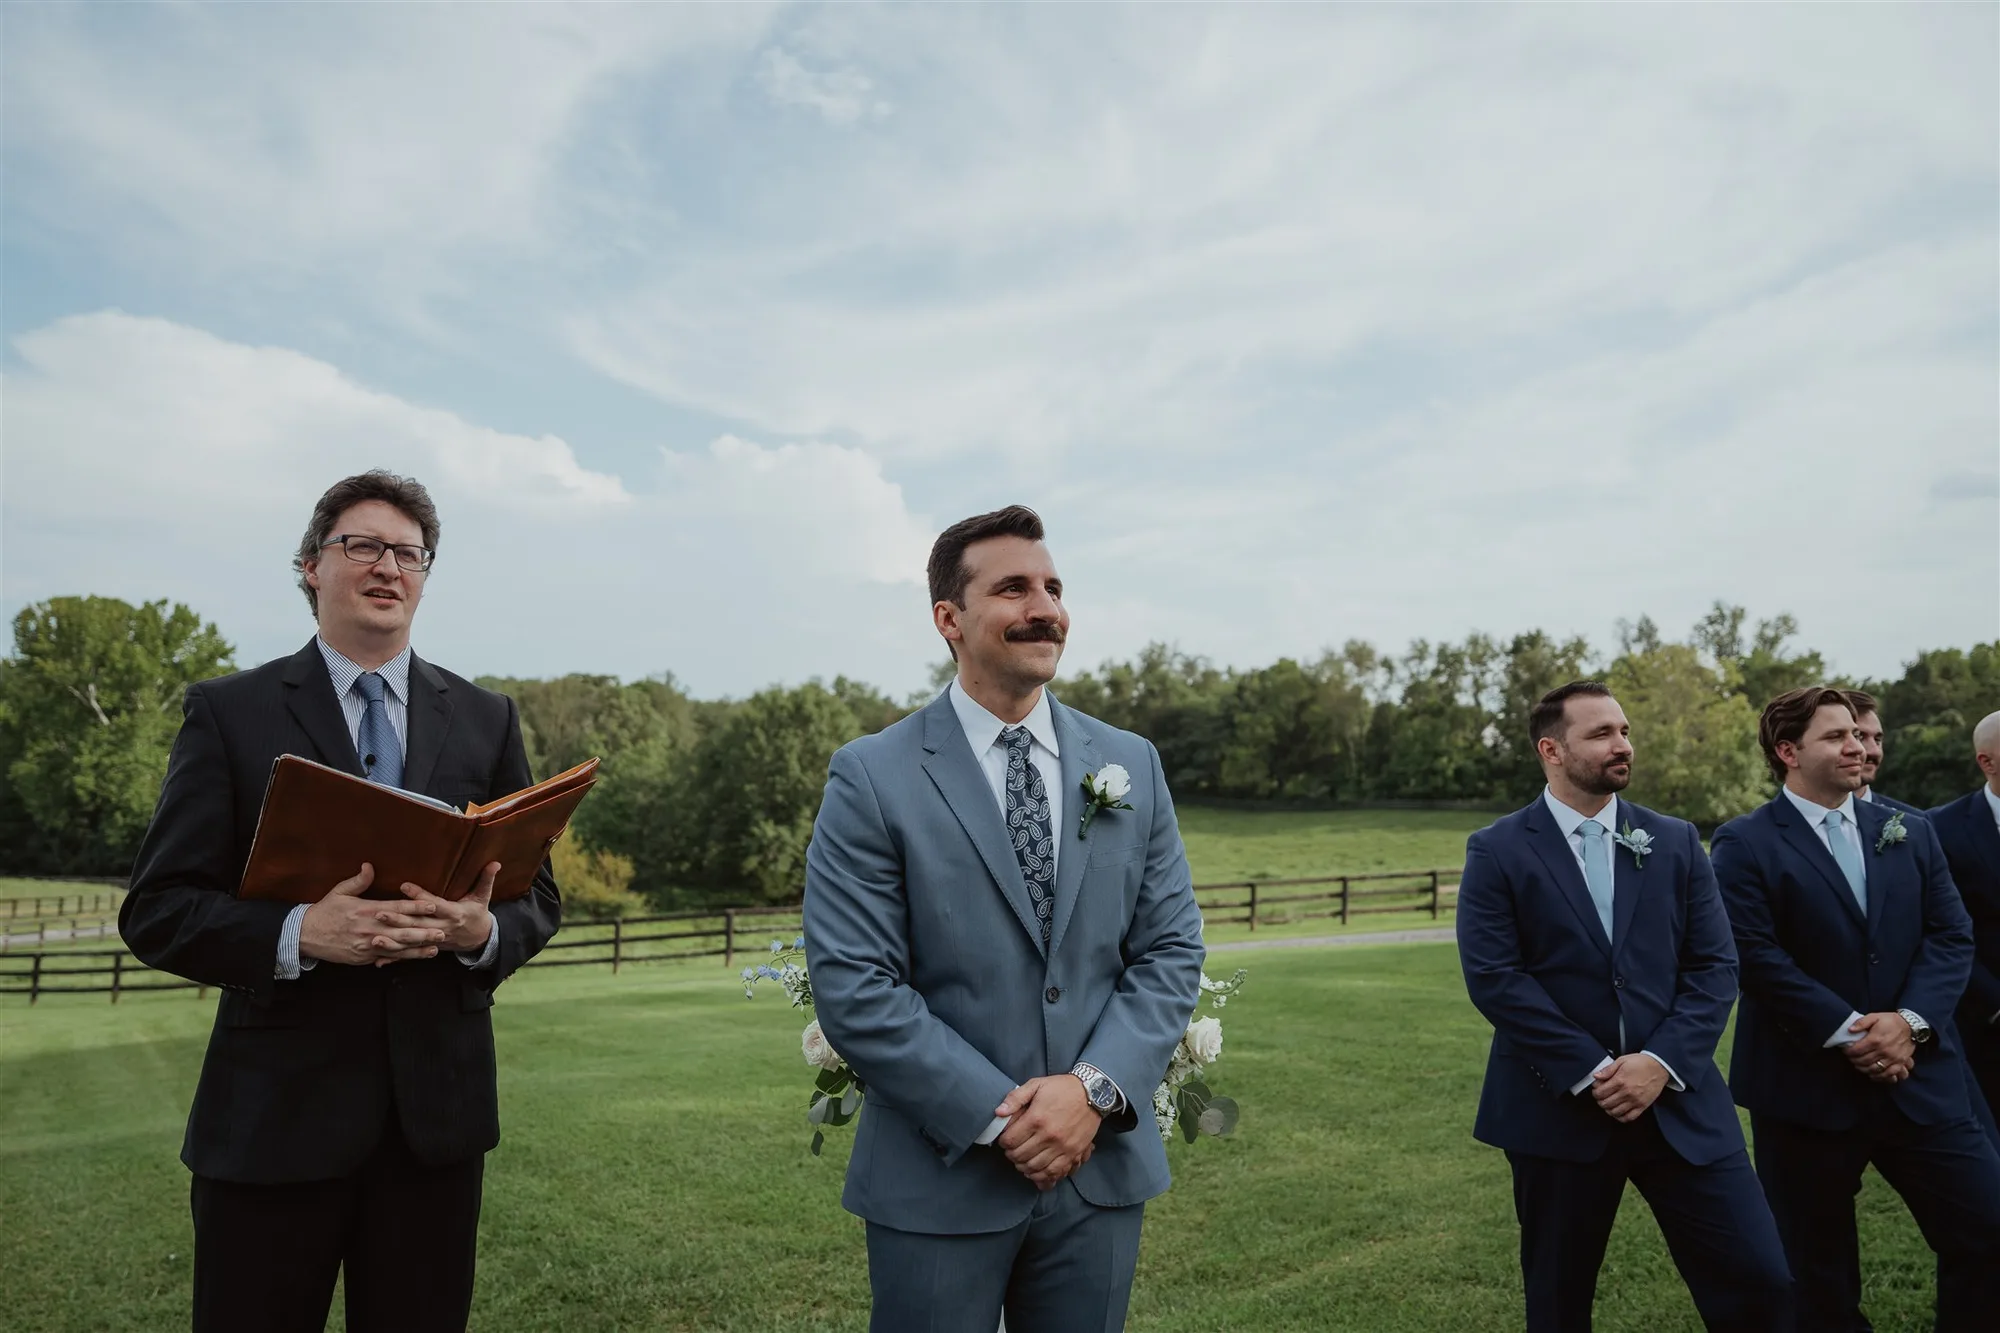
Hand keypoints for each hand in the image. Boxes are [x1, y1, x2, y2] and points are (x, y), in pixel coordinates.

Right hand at [300, 863, 443, 966]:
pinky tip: (417, 957)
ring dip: (418, 947)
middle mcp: (370, 928)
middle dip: (424, 931)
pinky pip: (387, 957)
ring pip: (398, 947)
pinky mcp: (363, 957)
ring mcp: (367, 944)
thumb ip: (358, 881)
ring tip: (436, 947)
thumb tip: (369, 866)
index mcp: (366, 909)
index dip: (416, 907)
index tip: (433, 906)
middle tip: (443, 931)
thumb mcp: (339, 892)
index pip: (396, 908)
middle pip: (402, 930)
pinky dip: (403, 958)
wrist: (304, 935)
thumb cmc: (324, 911)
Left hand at [365, 863, 499, 963]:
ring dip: (393, 940)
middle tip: (380, 912)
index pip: (435, 905)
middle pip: (418, 924)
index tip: (404, 886)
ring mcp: (434, 941)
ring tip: (374, 936)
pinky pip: (409, 953)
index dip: (421, 897)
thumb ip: (486, 879)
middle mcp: (442, 928)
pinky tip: (378, 958)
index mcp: (455, 914)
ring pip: (411, 941)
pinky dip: (394, 956)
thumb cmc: (478, 913)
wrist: (480, 939)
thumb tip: (495, 863)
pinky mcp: (427, 948)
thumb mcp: (483, 897)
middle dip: (399, 920)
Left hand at [995, 1076, 1102, 1189]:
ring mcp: (1061, 1147)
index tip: (1005, 1139)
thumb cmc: (1062, 1088)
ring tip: (1022, 1161)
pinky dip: (1042, 1176)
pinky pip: (1054, 1172)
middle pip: (1020, 1156)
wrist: (1093, 1093)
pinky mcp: (1073, 1153)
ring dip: (1024, 1167)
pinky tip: (1036, 1171)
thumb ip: (1015, 1098)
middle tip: (1012, 1150)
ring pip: (1035, 1167)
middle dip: (1011, 1155)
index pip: (1010, 1140)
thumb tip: (998, 1113)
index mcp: (1036, 1118)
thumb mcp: (1036, 1085)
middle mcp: (1048, 1135)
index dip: (1003, 1142)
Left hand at [1591, 1053, 1669, 1122]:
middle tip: (1601, 1097)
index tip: (1596, 1089)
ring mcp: (1635, 1101)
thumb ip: (1608, 1070)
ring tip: (1608, 1103)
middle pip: (1606, 1103)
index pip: (1600, 1093)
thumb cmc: (1641, 1063)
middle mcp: (1626, 1093)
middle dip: (1600, 1101)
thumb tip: (1596, 1076)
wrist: (1659, 1067)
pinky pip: (1629, 1117)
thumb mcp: (1622, 1061)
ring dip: (1608, 1109)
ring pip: (1615, 1112)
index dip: (1595, 1092)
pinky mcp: (1642, 1106)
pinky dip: (1620, 1117)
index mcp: (1620, 1081)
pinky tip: (1618, 1112)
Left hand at [1844, 1012, 1914, 1079]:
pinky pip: (1888, 1073)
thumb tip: (1850, 1030)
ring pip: (1874, 1069)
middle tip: (1851, 1058)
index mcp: (1875, 1039)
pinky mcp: (1900, 1062)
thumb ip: (1861, 1023)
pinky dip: (1879, 1076)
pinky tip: (1872, 1074)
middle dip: (1854, 1060)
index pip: (1857, 1050)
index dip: (1848, 1052)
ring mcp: (1893, 1058)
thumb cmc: (1891, 1021)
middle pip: (1864, 1060)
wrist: (1911, 1026)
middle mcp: (1883, 1050)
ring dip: (1864, 1069)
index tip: (1846, 1051)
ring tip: (1859, 1065)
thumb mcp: (1875, 1017)